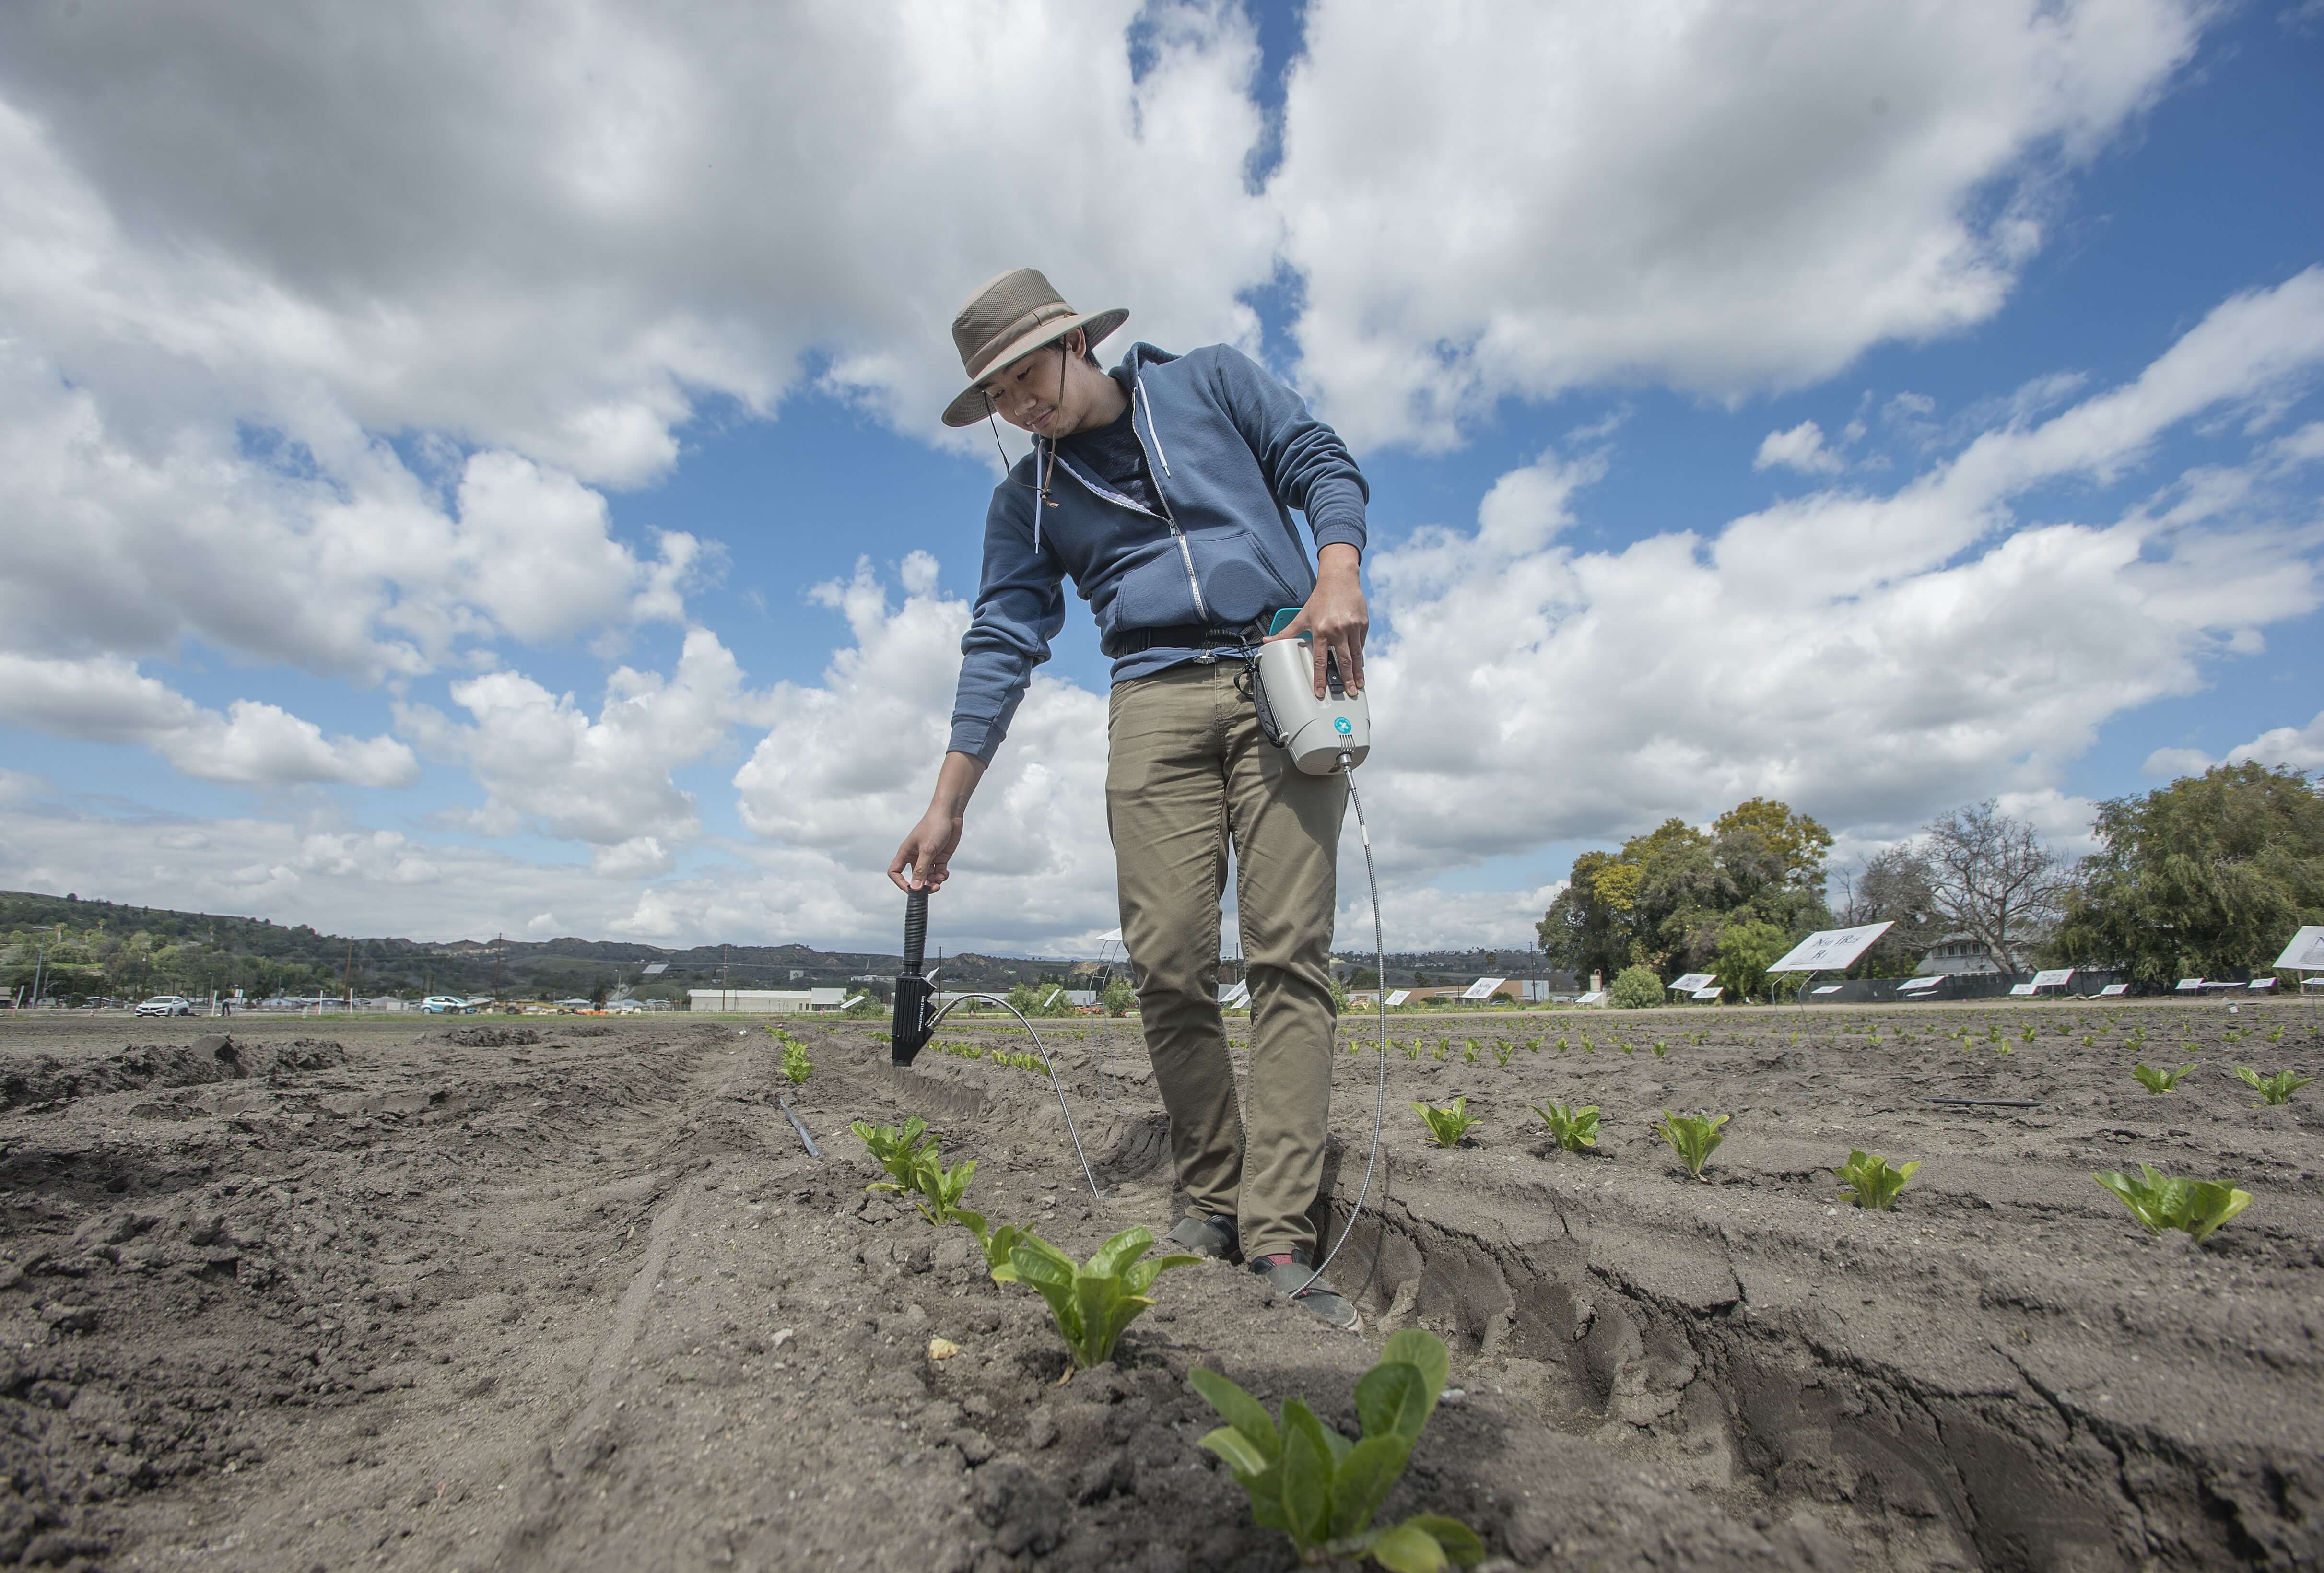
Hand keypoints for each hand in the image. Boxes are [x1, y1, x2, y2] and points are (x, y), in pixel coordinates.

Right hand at [889, 752, 985, 890]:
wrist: (950, 813)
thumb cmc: (935, 826)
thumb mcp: (927, 850)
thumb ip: (921, 870)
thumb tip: (914, 888)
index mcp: (906, 853)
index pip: (895, 871)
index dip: (900, 882)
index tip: (912, 889)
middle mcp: (915, 856)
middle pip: (915, 878)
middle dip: (923, 885)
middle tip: (934, 887)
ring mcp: (928, 857)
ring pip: (928, 877)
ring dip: (934, 881)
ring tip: (941, 878)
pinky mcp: (940, 857)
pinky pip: (938, 872)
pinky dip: (942, 876)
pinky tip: (945, 874)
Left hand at [1266, 542, 1366, 697]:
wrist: (1339, 578)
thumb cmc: (1321, 598)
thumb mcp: (1302, 616)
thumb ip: (1285, 633)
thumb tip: (1267, 642)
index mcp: (1321, 630)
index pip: (1320, 660)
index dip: (1320, 678)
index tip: (1321, 692)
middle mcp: (1337, 630)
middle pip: (1343, 661)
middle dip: (1346, 680)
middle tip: (1350, 693)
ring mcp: (1352, 627)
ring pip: (1356, 655)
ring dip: (1357, 673)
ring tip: (1359, 685)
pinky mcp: (1363, 624)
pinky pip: (1361, 644)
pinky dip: (1360, 656)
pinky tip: (1359, 666)